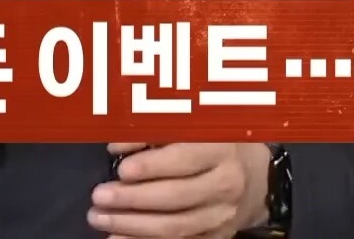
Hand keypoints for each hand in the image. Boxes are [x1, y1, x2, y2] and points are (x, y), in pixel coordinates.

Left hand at [88, 142, 269, 237]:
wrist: (255, 177)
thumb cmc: (213, 143)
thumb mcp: (192, 126)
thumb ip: (154, 131)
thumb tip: (116, 146)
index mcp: (220, 149)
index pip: (184, 159)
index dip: (151, 167)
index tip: (120, 170)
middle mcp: (226, 185)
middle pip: (176, 197)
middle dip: (132, 200)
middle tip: (98, 197)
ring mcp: (222, 216)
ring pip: (176, 227)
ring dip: (132, 226)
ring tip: (99, 219)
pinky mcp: (217, 238)